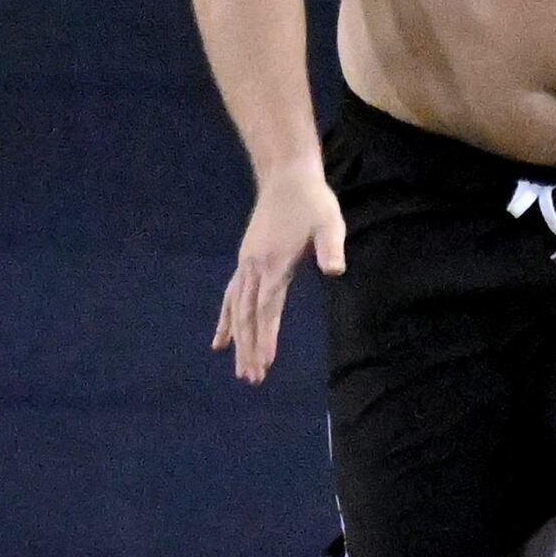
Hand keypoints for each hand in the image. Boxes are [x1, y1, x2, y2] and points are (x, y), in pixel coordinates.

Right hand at [212, 165, 344, 382]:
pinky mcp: (245, 262)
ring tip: (240, 371)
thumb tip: (335, 269)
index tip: (264, 362)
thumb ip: (331, 247)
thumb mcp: (329, 221)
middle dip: (249, 348)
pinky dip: (226, 321)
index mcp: (273, 263)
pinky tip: (220, 342)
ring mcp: (246, 265)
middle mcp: (254, 267)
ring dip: (238, 341)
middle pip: (248, 315)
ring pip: (237, 310)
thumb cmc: (312, 202)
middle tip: (252, 379)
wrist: (286, 178)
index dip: (265, 336)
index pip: (267, 307)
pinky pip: (231, 297)